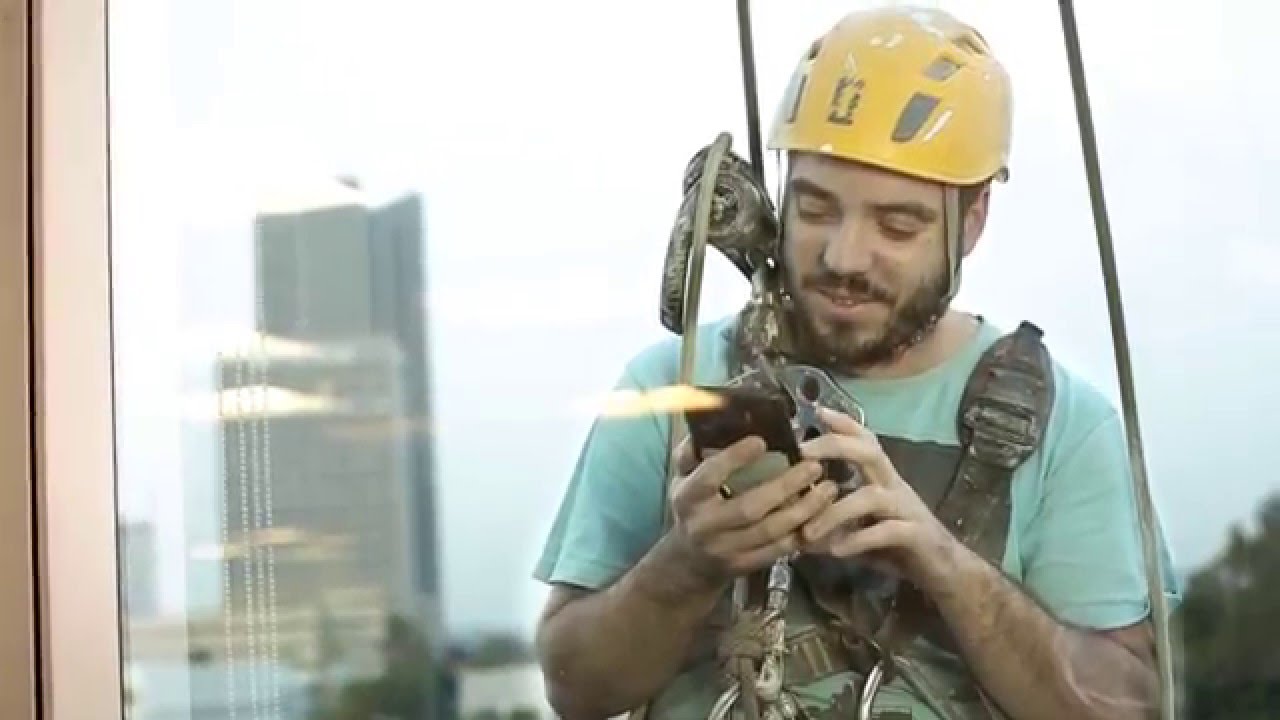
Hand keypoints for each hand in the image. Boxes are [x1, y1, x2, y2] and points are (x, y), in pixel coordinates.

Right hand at [665, 434, 837, 582]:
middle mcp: (706, 525)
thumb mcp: (682, 477)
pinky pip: (779, 550)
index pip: (711, 476)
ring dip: (803, 510)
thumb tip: (714, 422)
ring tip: (828, 489)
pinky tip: (821, 514)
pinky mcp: (745, 565)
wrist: (690, 560)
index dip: (735, 459)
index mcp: (688, 497)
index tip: (762, 441)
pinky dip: (803, 533)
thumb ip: (693, 451)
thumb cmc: (693, 506)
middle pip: (749, 507)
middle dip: (785, 487)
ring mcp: (727, 549)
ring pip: (770, 531)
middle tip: (813, 466)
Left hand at [798, 407, 959, 589]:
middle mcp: (894, 486)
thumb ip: (833, 520)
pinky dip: (859, 539)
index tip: (817, 410)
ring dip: (835, 513)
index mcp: (881, 479)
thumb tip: (795, 521)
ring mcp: (906, 509)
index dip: (844, 424)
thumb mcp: (859, 528)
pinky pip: (887, 531)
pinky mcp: (915, 535)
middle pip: (870, 453)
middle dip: (836, 446)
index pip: (865, 441)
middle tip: (803, 452)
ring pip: (870, 497)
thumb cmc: (897, 544)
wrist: (942, 570)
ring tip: (807, 533)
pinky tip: (836, 551)